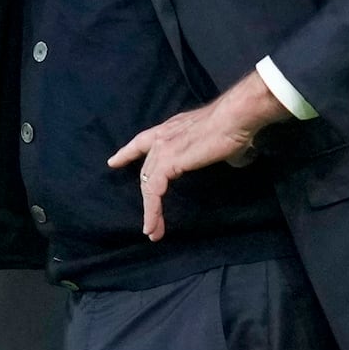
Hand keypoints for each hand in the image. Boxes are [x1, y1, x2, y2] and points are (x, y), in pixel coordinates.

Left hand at [108, 70, 290, 240]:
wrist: (234, 118)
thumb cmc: (234, 127)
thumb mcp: (220, 142)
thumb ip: (217, 151)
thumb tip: (233, 158)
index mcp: (172, 128)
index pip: (143, 141)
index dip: (128, 152)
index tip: (114, 162)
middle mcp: (163, 136)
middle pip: (147, 170)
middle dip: (147, 196)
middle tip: (149, 220)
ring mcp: (163, 148)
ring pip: (149, 184)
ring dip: (150, 210)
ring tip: (153, 231)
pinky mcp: (167, 162)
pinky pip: (154, 191)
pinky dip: (153, 210)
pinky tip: (153, 225)